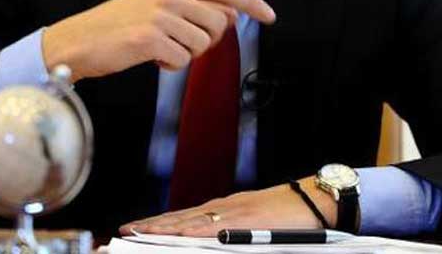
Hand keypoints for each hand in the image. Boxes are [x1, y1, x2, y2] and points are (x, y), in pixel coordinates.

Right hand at [42, 0, 275, 81]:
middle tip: (179, 42)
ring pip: (203, 44)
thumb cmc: (121, 24)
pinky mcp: (151, 38)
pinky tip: (150, 57)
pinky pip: (183, 60)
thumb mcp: (158, 4)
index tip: (270, 15)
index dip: (253, 2)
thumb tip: (230, 16)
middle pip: (219, 23)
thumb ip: (193, 5)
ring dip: (185, 54)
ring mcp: (161, 14)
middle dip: (207, 40)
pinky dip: (170, 65)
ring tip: (159, 47)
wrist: (80, 39)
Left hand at [118, 178, 335, 236]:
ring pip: (191, 220)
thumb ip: (229, 231)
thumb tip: (209, 242)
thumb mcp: (253, 222)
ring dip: (163, 227)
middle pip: (180, 218)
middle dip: (151, 226)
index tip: (134, 228)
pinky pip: (214, 227)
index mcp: (224, 210)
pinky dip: (193, 230)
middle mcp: (223, 208)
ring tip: (139, 232)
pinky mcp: (245, 220)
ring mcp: (233, 213)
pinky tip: (177, 234)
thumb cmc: (289, 216)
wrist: (317, 200)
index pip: (182, 217)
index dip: (157, 224)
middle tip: (124, 231)